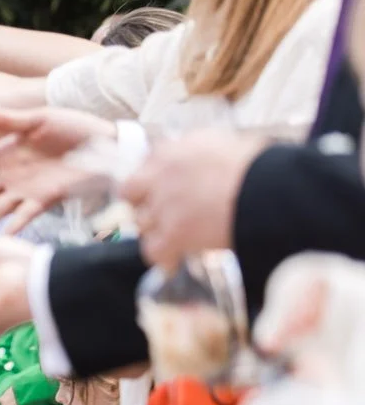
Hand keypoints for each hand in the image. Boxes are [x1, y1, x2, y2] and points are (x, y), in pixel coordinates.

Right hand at [0, 107, 119, 230]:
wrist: (106, 144)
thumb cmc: (74, 127)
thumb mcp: (41, 119)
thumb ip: (11, 119)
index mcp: (7, 151)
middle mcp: (12, 174)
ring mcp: (27, 189)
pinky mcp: (45, 199)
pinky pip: (25, 216)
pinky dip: (13, 226)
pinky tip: (1, 238)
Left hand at [124, 129, 267, 267]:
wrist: (273, 191)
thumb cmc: (261, 167)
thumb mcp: (224, 143)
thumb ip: (197, 151)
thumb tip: (193, 158)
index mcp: (172, 151)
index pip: (143, 167)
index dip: (151, 183)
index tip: (162, 192)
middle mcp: (160, 176)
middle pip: (131, 194)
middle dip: (143, 204)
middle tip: (162, 215)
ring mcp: (164, 206)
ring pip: (142, 223)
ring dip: (157, 231)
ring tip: (178, 238)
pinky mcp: (174, 234)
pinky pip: (152, 251)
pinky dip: (163, 258)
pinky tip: (175, 261)